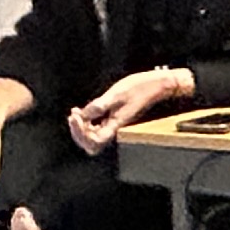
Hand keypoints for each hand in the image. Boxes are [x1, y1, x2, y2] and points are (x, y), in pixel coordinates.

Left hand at [66, 64, 197, 154]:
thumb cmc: (139, 88)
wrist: (156, 85)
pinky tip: (83, 112)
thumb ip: (99, 106)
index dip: (80, 132)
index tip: (76, 115)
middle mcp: (115, 129)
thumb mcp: (116, 94)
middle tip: (73, 115)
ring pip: (93, 138)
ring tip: (76, 114)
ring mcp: (114, 125)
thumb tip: (84, 115)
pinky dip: (87, 124)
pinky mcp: (114, 119)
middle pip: (91, 144)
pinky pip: (97, 129)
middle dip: (78, 132)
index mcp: (116, 126)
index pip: (93, 141)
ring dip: (82, 129)